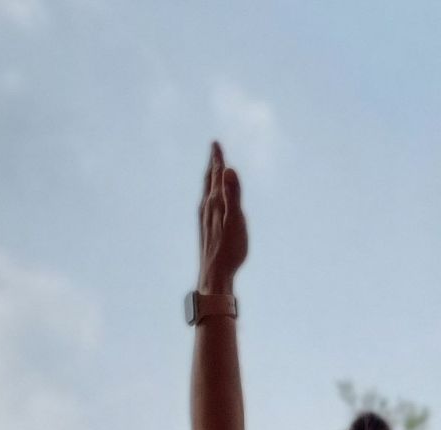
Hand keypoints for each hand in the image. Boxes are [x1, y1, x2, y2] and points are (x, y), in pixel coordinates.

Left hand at [198, 140, 247, 291]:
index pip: (216, 175)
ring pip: (206, 193)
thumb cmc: (229, 250)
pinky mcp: (205, 230)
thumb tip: (228, 170)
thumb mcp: (235, 220)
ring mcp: (204, 219)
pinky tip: (210, 203)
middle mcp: (206, 208)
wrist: (214, 274)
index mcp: (215, 202)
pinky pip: (207, 205)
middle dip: (212, 165)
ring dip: (210, 180)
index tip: (215, 144)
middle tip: (214, 151)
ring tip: (212, 173)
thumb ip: (233, 194)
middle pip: (209, 181)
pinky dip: (210, 195)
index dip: (217, 159)